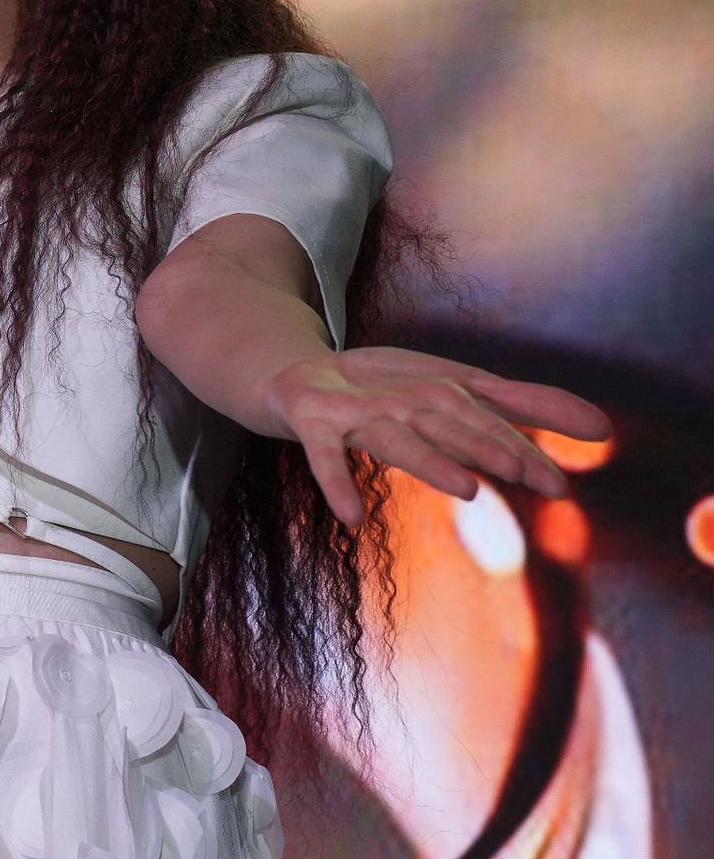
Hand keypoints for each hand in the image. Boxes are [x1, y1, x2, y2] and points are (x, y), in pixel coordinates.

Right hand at [263, 346, 612, 525]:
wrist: (289, 375)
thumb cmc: (383, 389)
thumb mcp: (455, 389)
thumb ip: (526, 405)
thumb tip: (606, 427)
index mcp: (438, 388)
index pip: (486, 418)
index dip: (521, 447)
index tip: (558, 484)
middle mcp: (401, 396)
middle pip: (448, 423)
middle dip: (486, 446)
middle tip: (526, 475)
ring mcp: (354, 410)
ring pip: (394, 436)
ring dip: (427, 458)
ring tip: (463, 488)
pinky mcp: (311, 421)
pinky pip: (322, 456)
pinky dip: (335, 482)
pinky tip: (352, 519)